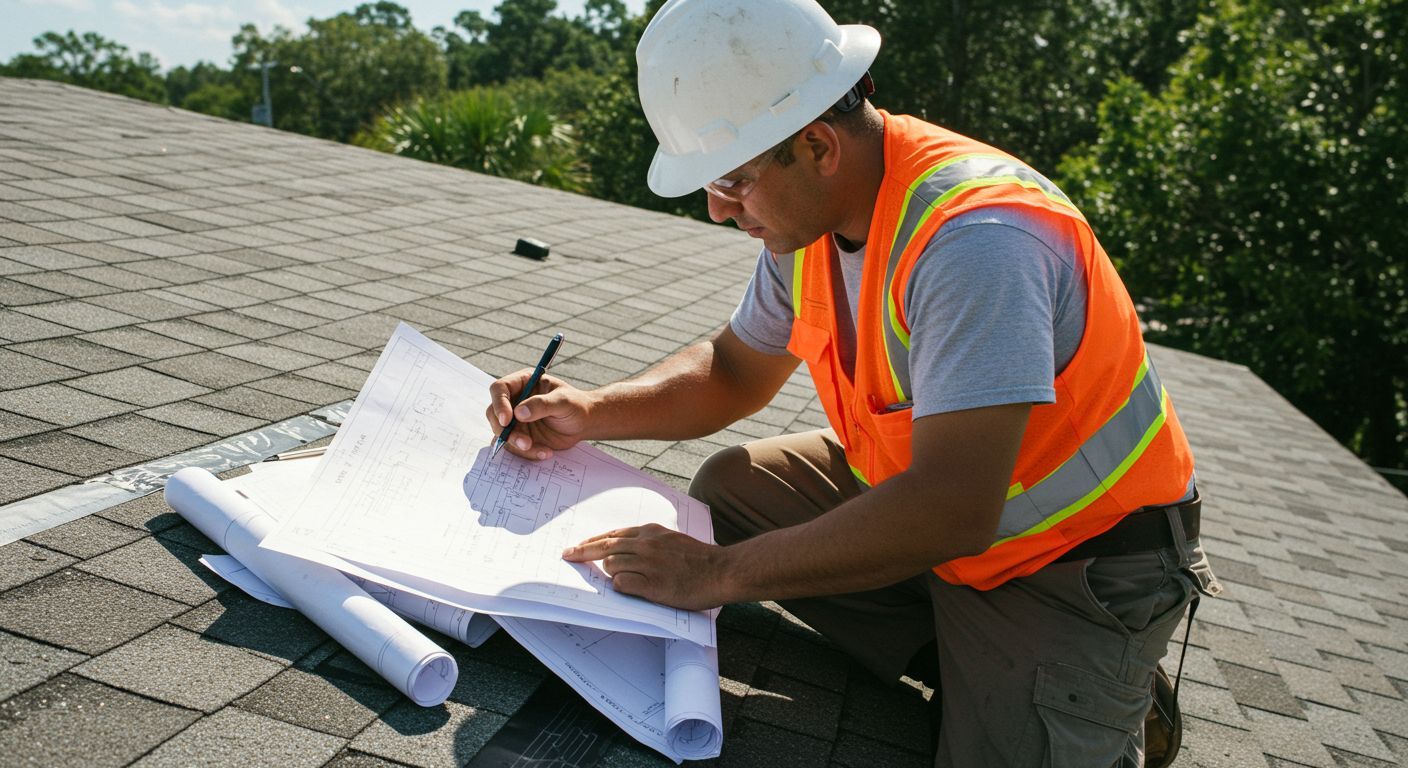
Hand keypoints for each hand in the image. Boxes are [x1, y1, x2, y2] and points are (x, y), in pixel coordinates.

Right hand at [485, 370, 590, 459]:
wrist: (584, 422)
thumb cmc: (576, 405)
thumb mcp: (563, 401)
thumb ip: (542, 404)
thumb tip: (519, 413)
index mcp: (522, 383)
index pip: (499, 389)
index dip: (499, 404)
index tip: (506, 420)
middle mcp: (514, 400)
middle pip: (493, 414)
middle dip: (505, 431)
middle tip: (524, 442)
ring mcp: (515, 420)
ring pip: (502, 433)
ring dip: (516, 445)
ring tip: (540, 449)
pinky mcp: (520, 436)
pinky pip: (514, 447)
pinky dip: (527, 453)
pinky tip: (545, 452)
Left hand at [562, 524, 727, 610]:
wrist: (721, 570)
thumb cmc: (699, 559)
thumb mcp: (672, 539)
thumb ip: (649, 541)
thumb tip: (625, 549)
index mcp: (651, 532)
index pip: (613, 534)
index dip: (592, 541)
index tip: (578, 546)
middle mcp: (647, 544)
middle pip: (605, 546)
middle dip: (583, 552)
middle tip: (568, 556)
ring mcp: (650, 564)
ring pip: (612, 564)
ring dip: (610, 573)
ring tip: (621, 579)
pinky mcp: (654, 585)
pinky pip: (623, 584)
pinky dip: (620, 586)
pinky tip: (629, 589)